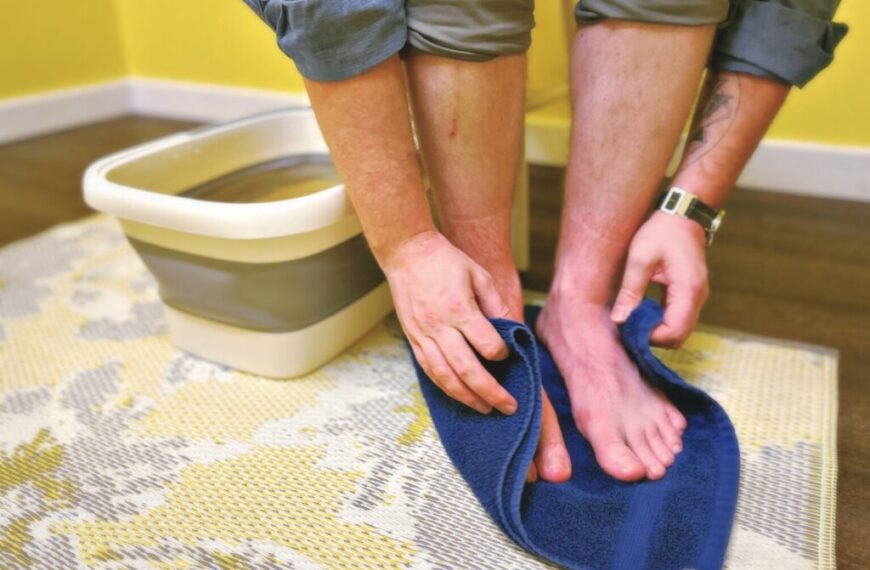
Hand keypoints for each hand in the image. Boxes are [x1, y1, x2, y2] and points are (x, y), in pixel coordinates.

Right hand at [382, 230, 517, 414]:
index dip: (501, 354)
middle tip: (508, 407)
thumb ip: (495, 303)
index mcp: (459, 308)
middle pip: (467, 369)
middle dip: (490, 392)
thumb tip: (514, 329)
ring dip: (466, 397)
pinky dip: (445, 386)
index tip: (508, 354)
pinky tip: (458, 394)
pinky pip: (428, 369)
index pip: (486, 344)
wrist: (407, 253)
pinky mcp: (412, 338)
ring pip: (445, 376)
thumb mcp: (478, 274)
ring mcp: (423, 335)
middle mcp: (439, 326)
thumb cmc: (446, 261)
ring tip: (485, 409)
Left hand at [610, 211, 709, 346]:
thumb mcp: (639, 258)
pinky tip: (643, 312)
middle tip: (629, 327)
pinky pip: (679, 318)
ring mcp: (697, 296)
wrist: (682, 215)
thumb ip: (630, 291)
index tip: (630, 329)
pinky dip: (662, 322)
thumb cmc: (661, 232)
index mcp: (688, 288)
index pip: (674, 331)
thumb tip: (619, 320)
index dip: (652, 337)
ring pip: (681, 330)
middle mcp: (698, 296)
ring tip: (634, 320)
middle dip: (655, 338)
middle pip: (680, 336)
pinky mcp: (692, 294)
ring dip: (658, 332)